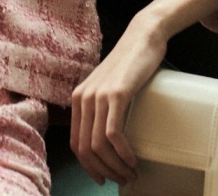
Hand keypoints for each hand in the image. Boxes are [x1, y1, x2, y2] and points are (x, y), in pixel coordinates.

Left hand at [69, 17, 166, 186]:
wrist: (142, 37)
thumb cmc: (131, 65)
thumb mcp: (108, 88)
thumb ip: (102, 108)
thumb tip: (109, 140)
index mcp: (78, 99)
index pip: (75, 143)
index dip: (89, 167)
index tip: (104, 178)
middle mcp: (82, 98)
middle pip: (85, 149)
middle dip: (103, 171)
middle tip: (122, 180)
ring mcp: (97, 96)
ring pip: (98, 145)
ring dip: (115, 166)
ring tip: (131, 174)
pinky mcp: (116, 94)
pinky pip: (113, 133)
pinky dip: (123, 153)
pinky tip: (133, 159)